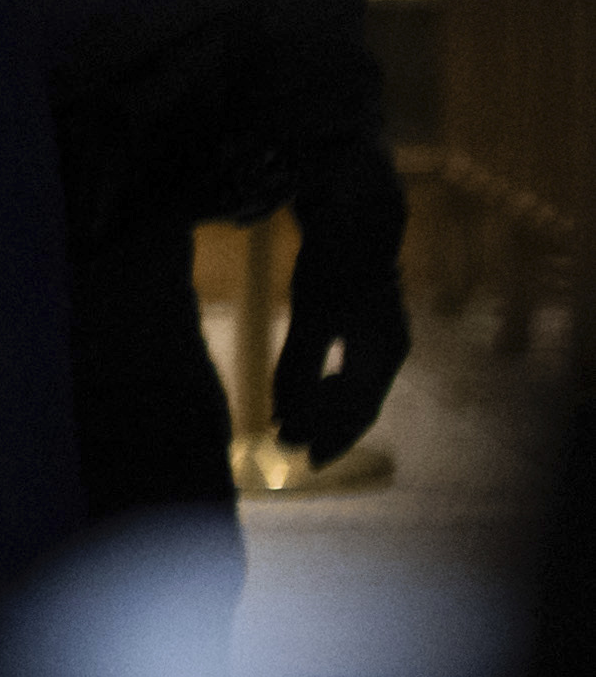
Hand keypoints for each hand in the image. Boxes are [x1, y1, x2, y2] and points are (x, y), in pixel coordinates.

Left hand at [272, 247, 407, 465]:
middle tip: (288, 447)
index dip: (331, 437)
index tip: (304, 458)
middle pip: (359, 403)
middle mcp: (389, 349)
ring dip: (324, 407)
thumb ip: (300, 367)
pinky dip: (328, 384)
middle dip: (325, 427)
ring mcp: (382, 336)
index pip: (358, 410)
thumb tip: (285, 416)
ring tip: (288, 422)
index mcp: (383, 353)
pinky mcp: (367, 323)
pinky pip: (352, 368)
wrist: (353, 218)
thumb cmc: (334, 267)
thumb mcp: (312, 319)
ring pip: (355, 387)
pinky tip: (304, 389)